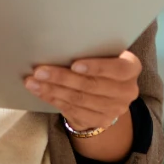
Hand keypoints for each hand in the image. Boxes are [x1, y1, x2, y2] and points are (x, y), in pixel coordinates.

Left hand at [24, 50, 141, 130]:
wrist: (106, 92)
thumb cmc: (99, 62)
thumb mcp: (100, 53)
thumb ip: (88, 49)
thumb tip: (57, 42)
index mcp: (131, 68)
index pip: (118, 69)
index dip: (97, 67)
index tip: (74, 64)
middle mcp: (127, 90)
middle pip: (92, 85)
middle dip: (62, 78)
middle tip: (39, 71)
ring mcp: (115, 109)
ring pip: (80, 99)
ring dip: (53, 90)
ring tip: (33, 82)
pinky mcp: (101, 121)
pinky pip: (74, 110)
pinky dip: (54, 99)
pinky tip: (40, 91)